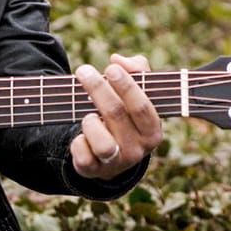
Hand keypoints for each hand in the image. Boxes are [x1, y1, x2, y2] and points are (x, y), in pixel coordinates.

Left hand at [69, 53, 162, 179]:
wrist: (111, 154)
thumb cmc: (126, 113)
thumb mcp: (137, 91)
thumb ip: (136, 69)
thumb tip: (118, 60)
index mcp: (152, 131)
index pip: (142, 107)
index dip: (127, 86)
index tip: (110, 67)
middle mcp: (137, 149)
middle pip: (116, 115)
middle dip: (98, 89)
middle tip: (83, 70)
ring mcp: (116, 163)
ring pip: (103, 143)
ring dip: (90, 122)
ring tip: (87, 115)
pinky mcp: (94, 170)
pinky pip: (83, 156)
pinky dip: (77, 143)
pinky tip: (80, 135)